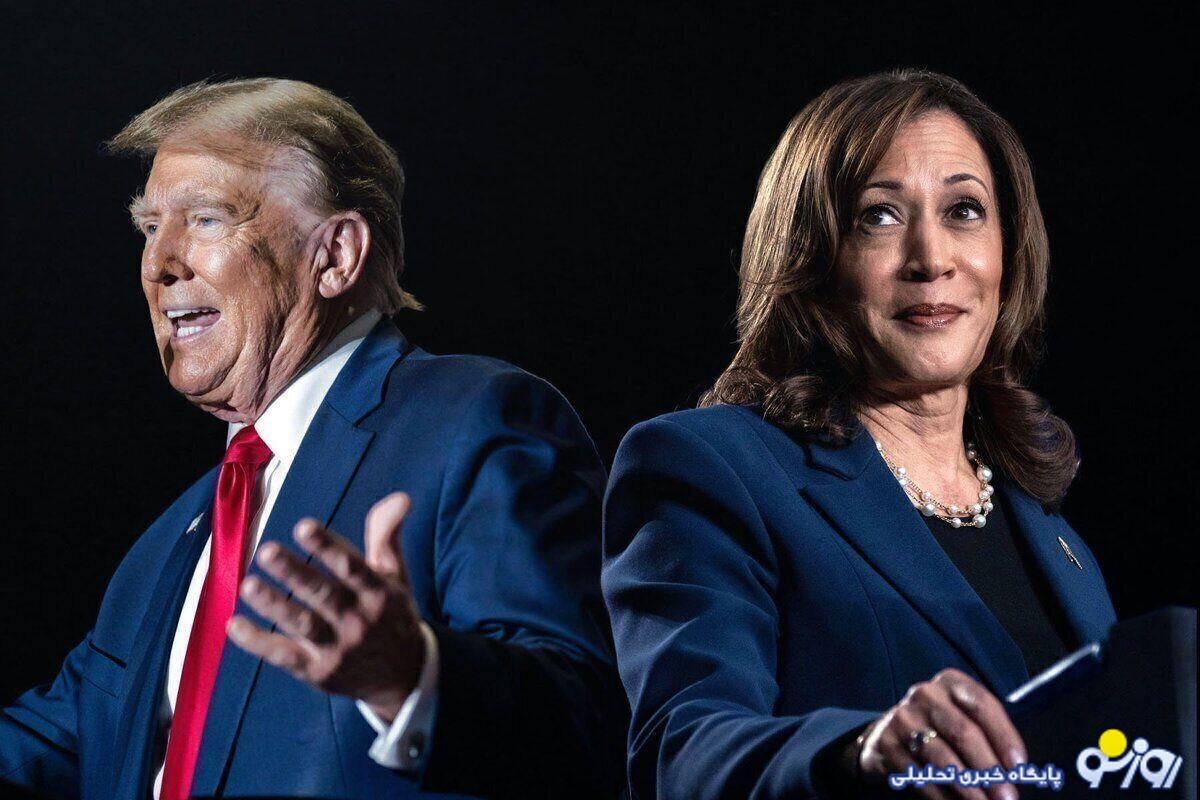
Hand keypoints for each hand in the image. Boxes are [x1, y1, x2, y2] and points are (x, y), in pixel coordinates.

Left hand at [226, 492, 423, 721]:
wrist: (403, 676)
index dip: (328, 546)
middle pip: (323, 594)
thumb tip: (399, 497)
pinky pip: (285, 657)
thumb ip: (387, 535)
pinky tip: (235, 625)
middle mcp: (359, 621)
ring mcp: (338, 649)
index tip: (303, 526)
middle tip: (266, 551)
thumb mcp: (395, 575)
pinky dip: (259, 643)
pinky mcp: (319, 672)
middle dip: (294, 573)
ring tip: (249, 585)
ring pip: (302, 625)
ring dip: (274, 606)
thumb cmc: (390, 613)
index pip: (352, 567)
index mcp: (379, 593)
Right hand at [853, 668, 1026, 799]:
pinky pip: (921, 775)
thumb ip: (989, 734)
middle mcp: (925, 695)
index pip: (982, 705)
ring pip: (942, 757)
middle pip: (964, 732)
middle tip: (1007, 796)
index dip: (1004, 737)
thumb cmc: (943, 726)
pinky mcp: (887, 743)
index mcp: (950, 682)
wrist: (890, 732)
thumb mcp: (963, 716)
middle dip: (989, 769)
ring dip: (969, 788)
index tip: (1019, 767)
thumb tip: (1015, 772)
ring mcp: (903, 718)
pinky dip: (944, 796)